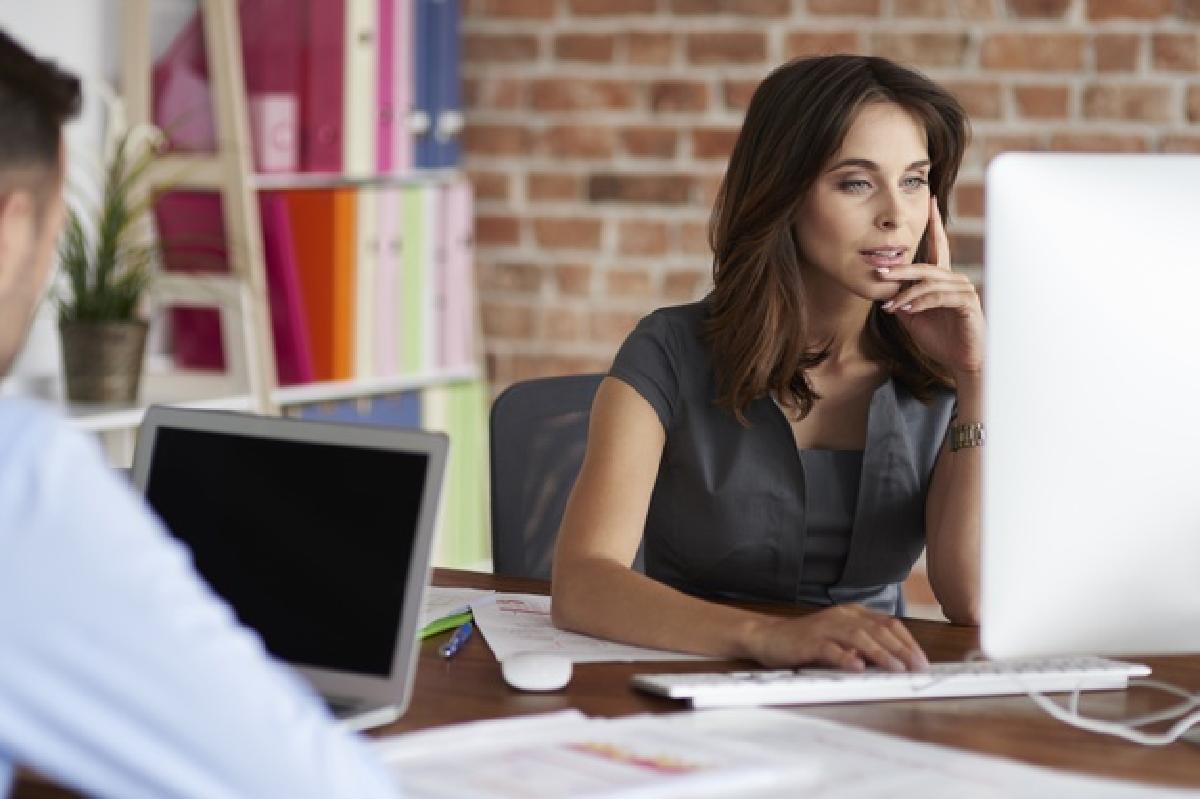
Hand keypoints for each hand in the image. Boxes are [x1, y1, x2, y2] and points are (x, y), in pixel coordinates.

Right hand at [743, 605, 929, 670]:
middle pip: (878, 629)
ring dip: (881, 653)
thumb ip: (864, 645)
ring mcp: (825, 627)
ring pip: (859, 636)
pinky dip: (845, 658)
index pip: (888, 624)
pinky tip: (858, 667)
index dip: (908, 642)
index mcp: (853, 613)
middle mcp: (842, 616)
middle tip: (918, 667)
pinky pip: (830, 649)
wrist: (769, 636)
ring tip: (897, 668)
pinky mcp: (809, 641)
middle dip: (902, 649)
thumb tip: (896, 662)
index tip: (922, 661)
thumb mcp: (841, 639)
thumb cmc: (808, 641)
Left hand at [875, 196, 984, 376]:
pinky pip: (939, 296)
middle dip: (900, 269)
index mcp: (943, 280)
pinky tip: (907, 311)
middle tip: (879, 272)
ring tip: (890, 306)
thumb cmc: (940, 339)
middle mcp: (955, 280)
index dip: (934, 225)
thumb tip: (883, 288)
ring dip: (906, 295)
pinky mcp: (968, 303)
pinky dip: (920, 303)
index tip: (930, 201)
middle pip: (925, 266)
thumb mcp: (912, 317)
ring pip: (929, 283)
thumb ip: (902, 299)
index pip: (938, 247)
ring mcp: (963, 290)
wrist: (960, 362)